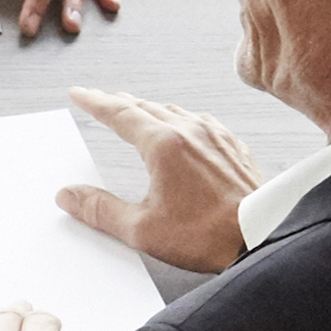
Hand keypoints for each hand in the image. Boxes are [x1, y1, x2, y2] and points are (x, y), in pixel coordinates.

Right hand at [61, 85, 260, 274]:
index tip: (80, 93)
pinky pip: (201, 122)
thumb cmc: (207, 236)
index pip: (119, 114)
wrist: (261, 237)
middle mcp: (190, 131)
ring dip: (150, 109)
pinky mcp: (234, 146)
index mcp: (163, 145)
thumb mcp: (141, 229)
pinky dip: (181, 119)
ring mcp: (215, 136)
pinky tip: (183, 128)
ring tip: (137, 111)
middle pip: (145, 106)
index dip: (95, 102)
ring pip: (174, 111)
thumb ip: (100, 210)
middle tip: (101, 99)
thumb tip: (70, 196)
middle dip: (118, 102)